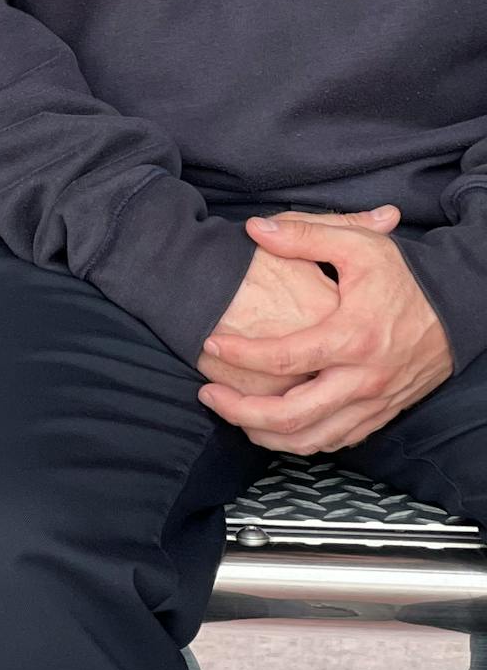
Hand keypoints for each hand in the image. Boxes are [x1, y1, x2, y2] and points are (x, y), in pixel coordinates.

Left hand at [198, 206, 450, 452]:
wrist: (459, 310)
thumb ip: (305, 234)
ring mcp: (374, 402)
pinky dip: (301, 441)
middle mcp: (363, 379)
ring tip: (233, 416)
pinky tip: (275, 427)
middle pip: (292, 415)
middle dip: (240, 411)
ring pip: (312, 439)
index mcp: (352, 338)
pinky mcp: (382, 414)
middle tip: (208, 394)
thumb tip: (255, 227)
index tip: (210, 343)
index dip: (241, 355)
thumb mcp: (359, 246)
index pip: (284, 359)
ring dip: (266, 434)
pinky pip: (336, 441)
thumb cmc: (406, 278)